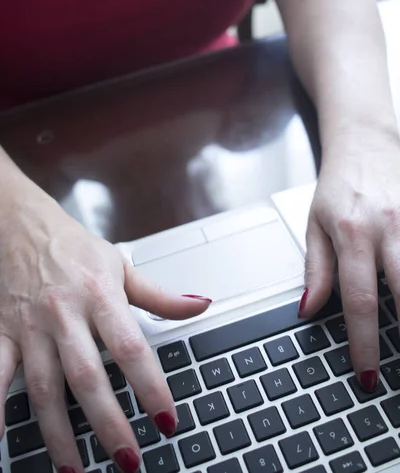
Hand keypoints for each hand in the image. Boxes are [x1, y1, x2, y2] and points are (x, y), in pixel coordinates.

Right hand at [0, 185, 210, 472]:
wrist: (22, 225)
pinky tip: (2, 439)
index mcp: (100, 296)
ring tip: (74, 469)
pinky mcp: (2, 332)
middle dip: (108, 423)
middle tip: (128, 460)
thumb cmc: (74, 247)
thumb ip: (160, 295)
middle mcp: (64, 314)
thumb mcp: (120, 265)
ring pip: (43, 387)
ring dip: (58, 432)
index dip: (151, 386)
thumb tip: (201, 304)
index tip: (166, 419)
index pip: (131, 347)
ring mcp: (30, 326)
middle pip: (87, 376)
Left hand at [299, 127, 399, 391]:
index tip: (367, 372)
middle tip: (398, 373)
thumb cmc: (339, 184)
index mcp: (353, 234)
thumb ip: (316, 269)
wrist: (365, 141)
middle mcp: (389, 229)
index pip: (358, 300)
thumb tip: (308, 310)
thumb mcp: (315, 223)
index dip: (363, 342)